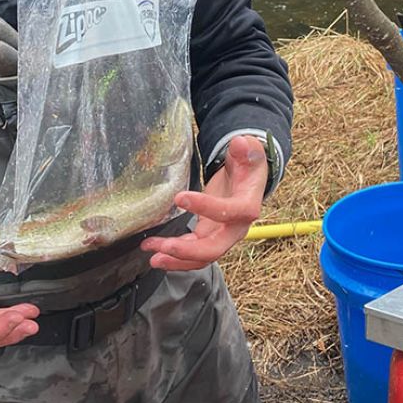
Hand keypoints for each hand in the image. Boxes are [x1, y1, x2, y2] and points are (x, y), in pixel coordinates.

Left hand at [140, 135, 266, 271]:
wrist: (248, 178)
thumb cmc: (247, 164)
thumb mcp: (249, 151)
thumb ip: (245, 149)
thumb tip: (239, 144)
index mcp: (247, 207)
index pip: (229, 212)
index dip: (206, 207)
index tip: (180, 197)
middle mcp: (237, 228)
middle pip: (215, 248)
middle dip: (187, 250)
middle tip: (163, 246)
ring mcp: (223, 235)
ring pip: (201, 256)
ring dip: (176, 259)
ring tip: (152, 255)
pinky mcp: (209, 236)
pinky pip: (193, 253)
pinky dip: (175, 256)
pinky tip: (156, 252)